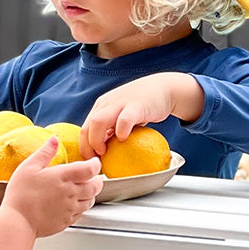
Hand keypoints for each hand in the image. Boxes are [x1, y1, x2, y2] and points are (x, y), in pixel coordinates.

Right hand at [3, 137, 102, 237]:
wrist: (18, 222)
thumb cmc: (20, 195)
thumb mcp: (28, 167)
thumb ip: (45, 153)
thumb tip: (54, 140)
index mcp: (63, 177)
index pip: (90, 169)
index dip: (95, 164)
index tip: (94, 162)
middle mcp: (70, 193)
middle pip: (95, 186)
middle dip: (98, 180)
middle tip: (95, 176)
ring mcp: (70, 208)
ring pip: (90, 200)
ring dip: (91, 194)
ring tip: (87, 190)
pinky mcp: (67, 221)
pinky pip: (81, 213)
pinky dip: (82, 206)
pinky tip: (75, 204)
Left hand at [80, 71, 203, 155]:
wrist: (164, 88)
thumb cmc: (142, 107)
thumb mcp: (121, 116)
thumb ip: (111, 130)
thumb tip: (103, 153)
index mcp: (101, 107)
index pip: (84, 129)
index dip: (84, 148)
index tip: (91, 161)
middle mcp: (106, 104)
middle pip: (86, 127)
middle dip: (87, 148)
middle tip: (96, 160)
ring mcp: (119, 103)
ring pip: (98, 122)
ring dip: (97, 140)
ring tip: (105, 152)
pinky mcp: (136, 105)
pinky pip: (124, 119)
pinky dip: (120, 130)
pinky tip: (123, 138)